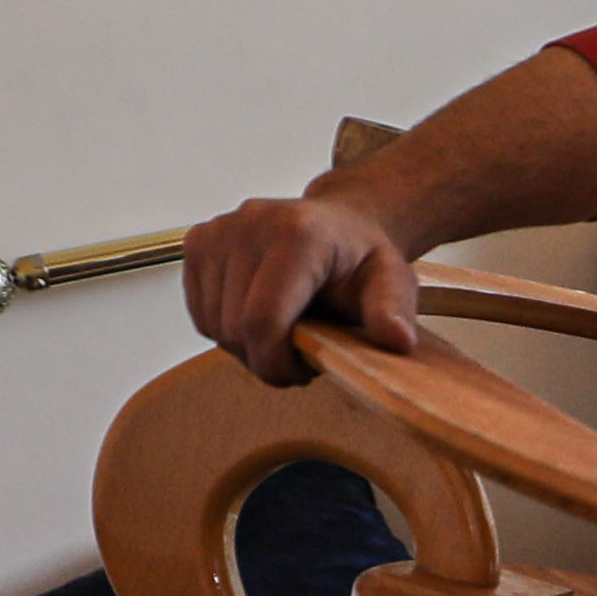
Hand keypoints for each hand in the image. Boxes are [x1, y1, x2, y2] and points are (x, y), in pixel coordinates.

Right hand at [183, 185, 420, 373]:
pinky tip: (259, 314)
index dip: (275, 364)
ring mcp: (219, 231)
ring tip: (284, 330)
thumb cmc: (360, 257)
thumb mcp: (392, 283)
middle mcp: (252, 224)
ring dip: (246, 346)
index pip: (262, 321)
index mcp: (298, 234)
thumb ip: (392, 311)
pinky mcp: (199, 242)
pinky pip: (201, 315)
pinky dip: (226, 329)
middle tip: (300, 352)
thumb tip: (397, 339)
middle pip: (235, 330)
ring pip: (215, 327)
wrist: (338, 224)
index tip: (301, 371)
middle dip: (265, 358)